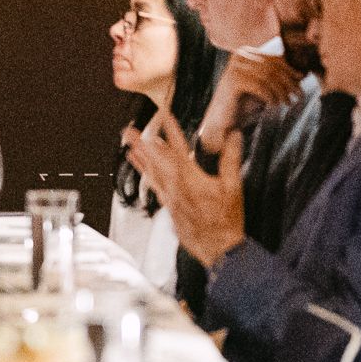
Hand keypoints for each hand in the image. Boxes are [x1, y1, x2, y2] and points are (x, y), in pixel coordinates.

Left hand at [129, 109, 246, 265]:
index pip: (177, 146)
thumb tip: (233, 135)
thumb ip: (231, 159)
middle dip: (141, 143)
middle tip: (127, 131)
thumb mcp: (233, 186)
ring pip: (151, 174)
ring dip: (140, 159)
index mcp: (190, 177)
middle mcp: (175, 186)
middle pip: (155, 160)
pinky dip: (147, 177)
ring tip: (128, 148)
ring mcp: (170, 198)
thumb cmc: (226, 219)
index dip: (170, 127)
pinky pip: (155, 188)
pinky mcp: (169, 209)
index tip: (162, 113)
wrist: (218, 248)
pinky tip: (144, 173)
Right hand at [214, 46, 301, 125]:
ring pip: (268, 76)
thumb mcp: (265, 87)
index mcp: (246, 52)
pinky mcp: (233, 80)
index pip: (275, 58)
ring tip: (288, 102)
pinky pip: (260, 85)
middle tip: (299, 95)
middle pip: (272, 67)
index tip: (301, 84)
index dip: (291, 71)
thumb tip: (304, 73)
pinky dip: (270, 96)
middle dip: (289, 82)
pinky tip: (274, 105)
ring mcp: (234, 67)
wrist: (223, 121)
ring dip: (281, 90)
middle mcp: (239, 55)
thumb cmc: (245, 103)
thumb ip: (280, 78)